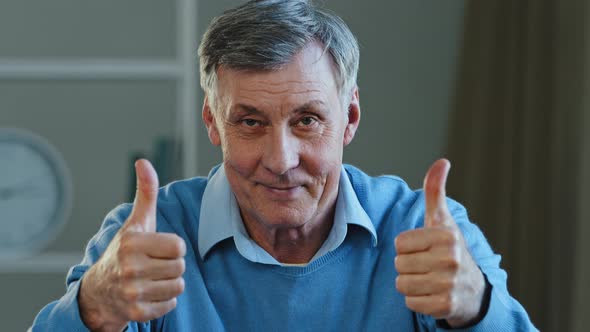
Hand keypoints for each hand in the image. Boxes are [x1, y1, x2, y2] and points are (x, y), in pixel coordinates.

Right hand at [79, 159, 185, 331]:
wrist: (99, 291)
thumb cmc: (124, 252)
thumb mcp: (136, 222)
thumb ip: (145, 193)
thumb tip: (143, 162)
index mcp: (132, 243)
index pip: (178, 246)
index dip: (172, 247)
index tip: (157, 248)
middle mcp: (129, 267)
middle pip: (180, 267)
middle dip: (172, 266)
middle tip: (154, 265)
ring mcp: (132, 292)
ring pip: (178, 287)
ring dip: (169, 284)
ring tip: (151, 279)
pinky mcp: (136, 312)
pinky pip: (171, 305)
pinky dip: (163, 302)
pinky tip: (148, 294)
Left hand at [394, 159, 484, 326]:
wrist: (472, 290)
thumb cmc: (449, 250)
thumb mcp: (442, 220)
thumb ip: (435, 191)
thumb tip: (441, 162)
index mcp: (446, 236)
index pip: (400, 243)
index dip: (407, 247)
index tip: (424, 249)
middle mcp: (451, 259)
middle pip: (399, 264)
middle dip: (408, 267)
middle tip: (427, 266)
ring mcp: (450, 284)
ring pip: (402, 284)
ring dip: (411, 284)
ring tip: (428, 279)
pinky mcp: (446, 306)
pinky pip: (410, 303)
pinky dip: (417, 301)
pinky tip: (432, 294)